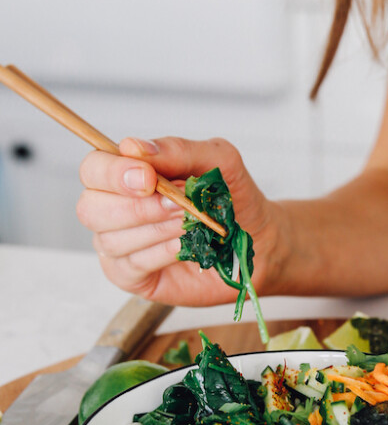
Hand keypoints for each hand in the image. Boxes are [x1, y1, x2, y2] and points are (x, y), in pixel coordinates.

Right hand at [77, 137, 276, 304]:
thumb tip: (134, 147)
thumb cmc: (233, 198)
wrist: (260, 238)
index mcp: (127, 176)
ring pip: (111, 238)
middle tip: (178, 205)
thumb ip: (178, 150)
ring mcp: (121, 245)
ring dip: (156, 229)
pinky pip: (131, 265)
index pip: (94, 169)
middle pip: (90, 208)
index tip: (149, 178)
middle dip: (137, 206)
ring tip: (190, 224)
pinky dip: (160, 252)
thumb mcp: (218, 161)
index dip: (114, 173)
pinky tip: (184, 247)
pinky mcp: (134, 277)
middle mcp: (115, 209)